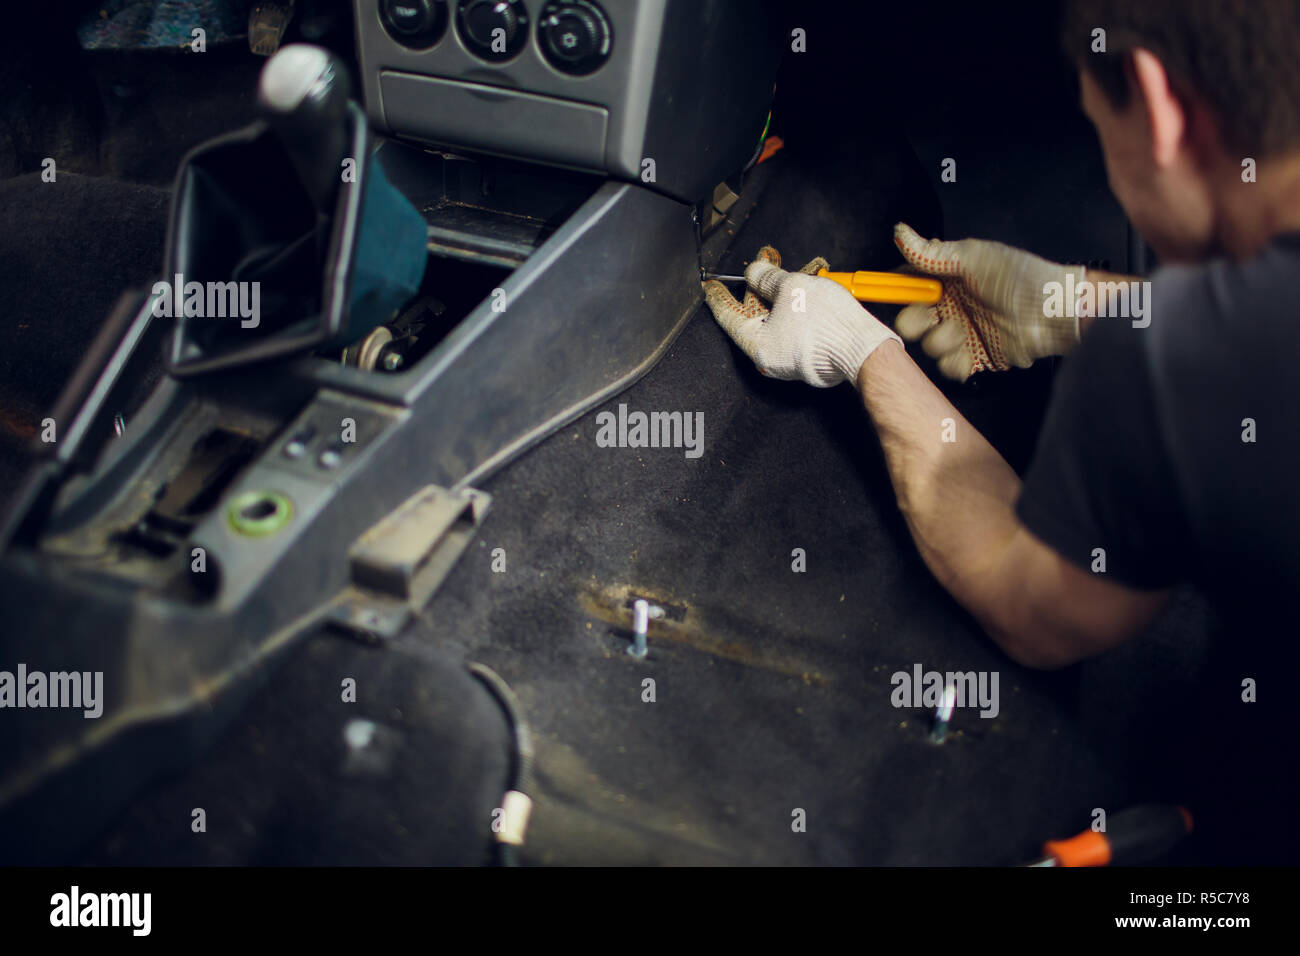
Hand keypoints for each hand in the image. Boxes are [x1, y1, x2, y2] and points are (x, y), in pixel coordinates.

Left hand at [703, 246, 901, 387]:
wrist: (865, 347)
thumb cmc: (828, 325)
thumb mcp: (791, 287)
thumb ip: (767, 278)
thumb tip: (754, 272)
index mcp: (758, 346)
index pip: (728, 316)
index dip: (719, 295)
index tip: (710, 284)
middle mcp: (771, 357)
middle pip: (754, 316)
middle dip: (757, 288)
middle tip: (759, 266)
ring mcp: (790, 358)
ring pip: (777, 319)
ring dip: (779, 294)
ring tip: (787, 271)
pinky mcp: (809, 354)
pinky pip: (793, 326)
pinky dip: (794, 307)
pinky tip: (804, 289)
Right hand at [892, 223, 1085, 379]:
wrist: (1055, 312)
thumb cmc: (1022, 278)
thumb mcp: (974, 258)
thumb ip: (933, 252)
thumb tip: (900, 233)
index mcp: (949, 280)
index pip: (911, 285)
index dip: (899, 290)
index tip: (896, 293)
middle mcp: (953, 307)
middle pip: (911, 321)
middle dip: (917, 322)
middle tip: (935, 315)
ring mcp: (964, 334)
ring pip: (929, 347)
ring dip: (942, 341)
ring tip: (964, 331)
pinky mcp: (976, 357)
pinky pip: (950, 368)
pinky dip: (956, 363)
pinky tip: (970, 351)